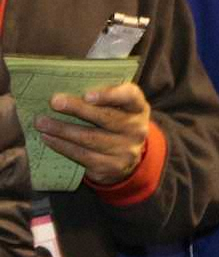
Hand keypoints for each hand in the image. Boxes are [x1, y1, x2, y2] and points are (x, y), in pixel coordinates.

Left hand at [34, 82, 150, 185]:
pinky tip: (49, 139)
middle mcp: (136, 129)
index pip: (129, 96)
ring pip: (90, 138)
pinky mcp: (112, 166)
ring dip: (62, 130)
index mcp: (138, 107)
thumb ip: (103, 96)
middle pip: (106, 117)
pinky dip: (63, 146)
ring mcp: (126, 150)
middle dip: (78, 109)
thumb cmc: (116, 120)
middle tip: (55, 102)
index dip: (109, 95)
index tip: (87, 95)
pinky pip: (83, 156)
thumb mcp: (118, 106)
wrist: (127, 155)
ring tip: (42, 122)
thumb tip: (68, 90)